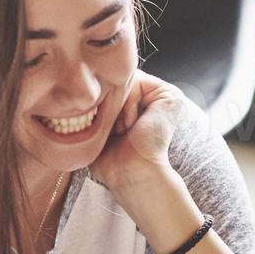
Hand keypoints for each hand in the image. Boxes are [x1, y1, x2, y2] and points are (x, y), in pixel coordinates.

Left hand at [90, 70, 181, 195]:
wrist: (130, 174)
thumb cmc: (111, 159)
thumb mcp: (98, 125)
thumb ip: (97, 101)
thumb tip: (84, 82)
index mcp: (140, 103)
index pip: (112, 85)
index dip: (101, 101)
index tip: (104, 129)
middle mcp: (154, 97)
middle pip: (118, 79)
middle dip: (109, 102)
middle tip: (114, 130)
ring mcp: (164, 95)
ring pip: (125, 79)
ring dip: (118, 105)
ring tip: (122, 130)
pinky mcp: (170, 95)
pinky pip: (137, 81)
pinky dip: (128, 103)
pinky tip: (131, 125)